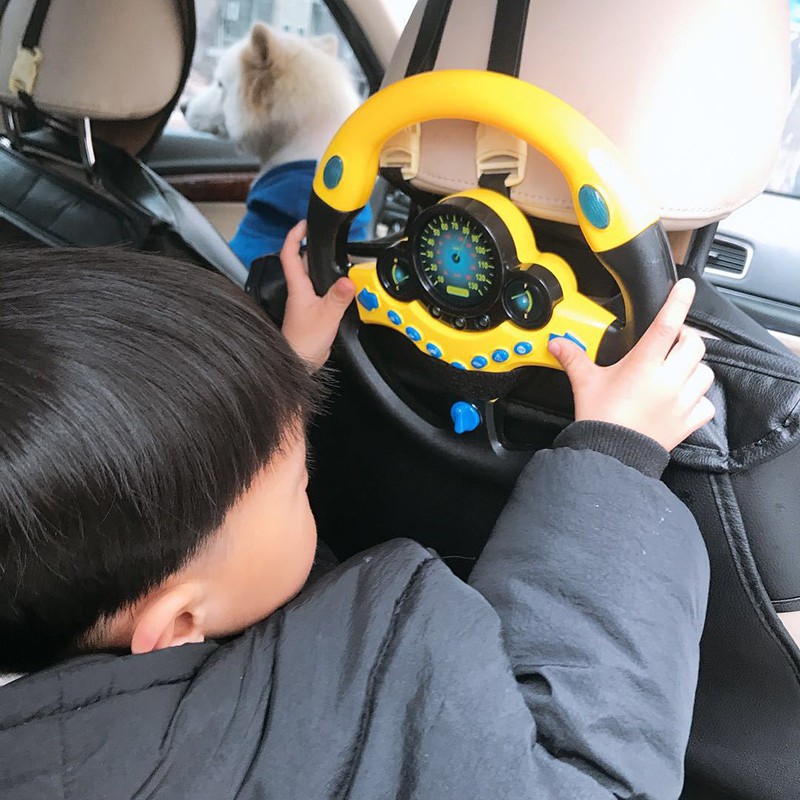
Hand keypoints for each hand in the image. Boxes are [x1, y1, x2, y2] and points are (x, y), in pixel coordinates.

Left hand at [280, 220, 354, 369]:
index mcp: (298, 288)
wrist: (300, 362)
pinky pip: (319, 292)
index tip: (304, 224)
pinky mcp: (312, 312)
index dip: (295, 236)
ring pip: (311, 277)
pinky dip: (328, 284)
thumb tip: (348, 280)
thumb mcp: (326, 316)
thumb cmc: (304, 342)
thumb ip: (338, 297)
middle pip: (301, 263)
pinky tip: (339, 288)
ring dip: (319, 266)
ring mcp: (305, 302)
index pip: (290, 254)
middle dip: (310, 248)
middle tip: (321, 237)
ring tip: (334, 258)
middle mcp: (300, 293)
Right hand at [548, 279, 714, 450]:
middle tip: (671, 342)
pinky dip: (699, 398)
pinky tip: (683, 398)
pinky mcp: (689, 421)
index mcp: (643, 365)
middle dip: (685, 338)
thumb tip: (558, 343)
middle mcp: (668, 380)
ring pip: (705, 372)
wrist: (611, 456)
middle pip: (694, 344)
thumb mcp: (585, 383)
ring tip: (677, 371)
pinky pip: (707, 403)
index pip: (667, 324)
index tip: (686, 288)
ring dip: (694, 367)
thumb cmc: (600, 419)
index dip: (678, 302)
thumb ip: (574, 358)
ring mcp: (682, 401)